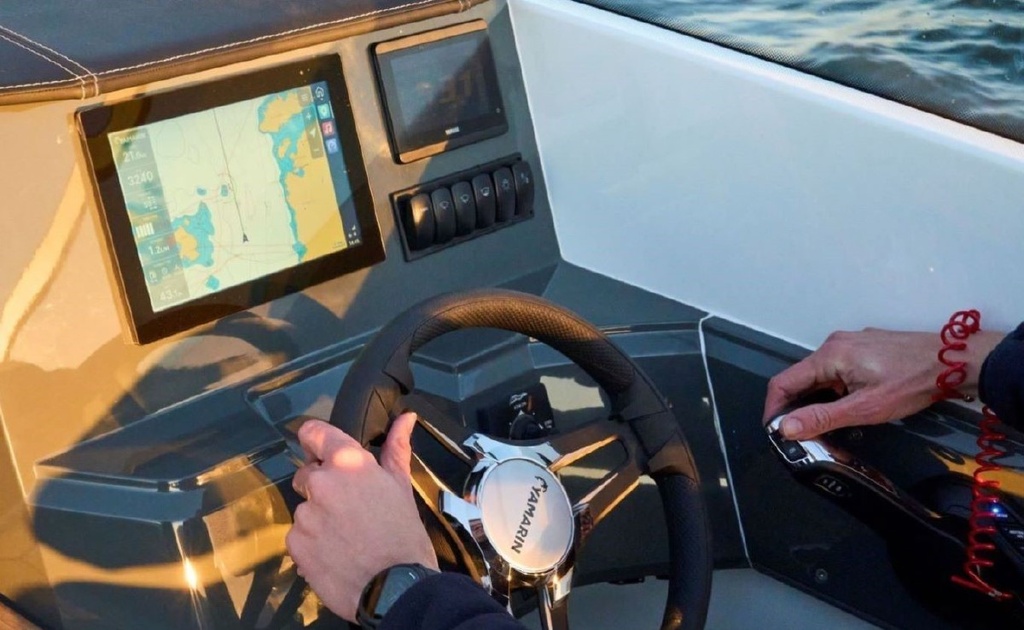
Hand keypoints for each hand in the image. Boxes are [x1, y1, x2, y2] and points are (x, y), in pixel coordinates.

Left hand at [286, 413, 438, 621]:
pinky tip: (334, 553)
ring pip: (304, 508)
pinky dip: (312, 543)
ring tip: (345, 537)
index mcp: (348, 463)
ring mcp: (304, 515)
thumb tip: (406, 418)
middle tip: (349, 509)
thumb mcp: (402, 487)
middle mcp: (320, 483)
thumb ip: (397, 449)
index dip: (316, 440)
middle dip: (323, 488)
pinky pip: (298, 536)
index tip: (320, 449)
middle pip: (308, 475)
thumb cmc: (403, 535)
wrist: (395, 587)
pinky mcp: (295, 544)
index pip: (314, 433)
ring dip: (318, 518)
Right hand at [762, 328, 1004, 439]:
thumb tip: (786, 428)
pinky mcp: (865, 348)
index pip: (783, 383)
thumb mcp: (865, 407)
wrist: (955, 360)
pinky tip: (849, 406)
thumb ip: (822, 417)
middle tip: (802, 435)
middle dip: (797, 407)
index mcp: (828, 355)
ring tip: (827, 426)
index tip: (776, 432)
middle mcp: (834, 344)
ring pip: (820, 376)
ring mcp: (851, 343)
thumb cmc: (912, 383)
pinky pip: (837, 370)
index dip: (774, 409)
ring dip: (817, 400)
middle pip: (800, 378)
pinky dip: (834, 390)